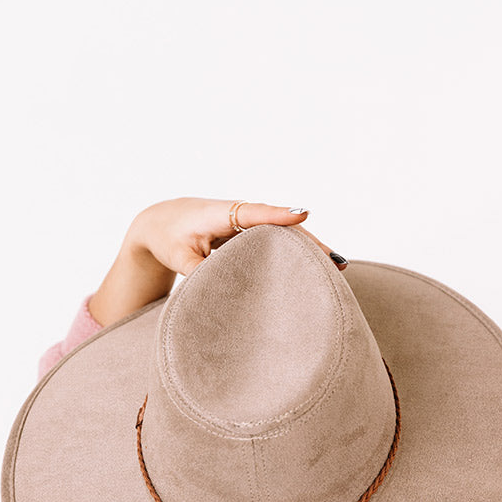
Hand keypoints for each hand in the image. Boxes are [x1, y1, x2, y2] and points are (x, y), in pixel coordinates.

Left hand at [89, 197, 347, 326]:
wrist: (162, 221)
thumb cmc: (169, 237)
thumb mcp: (177, 256)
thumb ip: (197, 270)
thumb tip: (218, 288)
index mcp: (221, 213)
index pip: (255, 213)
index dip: (279, 215)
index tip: (302, 217)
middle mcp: (240, 214)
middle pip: (282, 226)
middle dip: (309, 242)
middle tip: (336, 260)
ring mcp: (249, 224)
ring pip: (284, 235)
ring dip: (310, 250)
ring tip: (339, 267)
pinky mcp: (250, 235)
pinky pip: (278, 242)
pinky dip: (298, 254)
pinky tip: (319, 270)